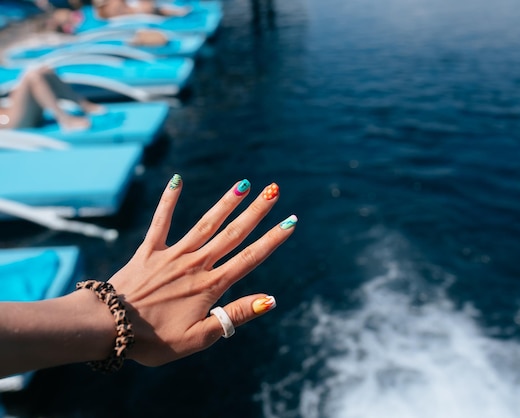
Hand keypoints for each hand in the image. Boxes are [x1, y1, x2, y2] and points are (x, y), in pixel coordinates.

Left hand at [108, 175, 295, 366]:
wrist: (105, 327)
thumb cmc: (153, 340)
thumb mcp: (198, 338)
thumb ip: (233, 316)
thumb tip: (269, 299)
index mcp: (210, 286)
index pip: (249, 258)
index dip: (272, 240)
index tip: (290, 221)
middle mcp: (195, 264)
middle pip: (232, 234)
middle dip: (256, 212)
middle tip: (274, 191)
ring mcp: (172, 255)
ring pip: (205, 224)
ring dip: (226, 203)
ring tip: (243, 183)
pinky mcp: (149, 251)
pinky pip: (161, 221)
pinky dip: (169, 200)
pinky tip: (177, 179)